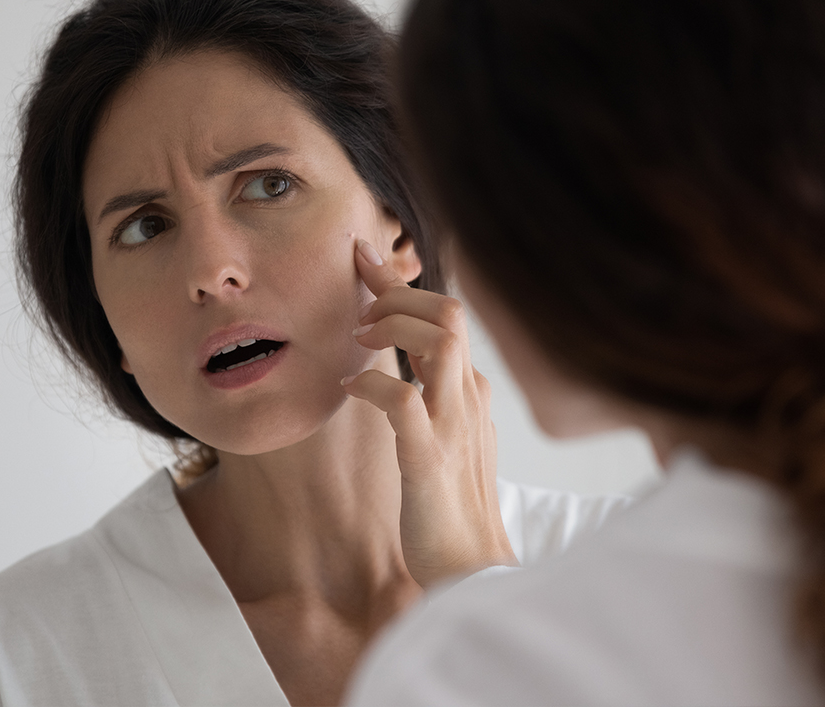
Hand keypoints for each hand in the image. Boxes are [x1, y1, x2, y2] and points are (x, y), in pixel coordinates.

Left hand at [342, 239, 517, 587]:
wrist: (473, 568)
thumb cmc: (453, 504)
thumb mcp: (451, 436)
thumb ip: (439, 395)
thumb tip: (411, 364)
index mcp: (474, 390)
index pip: (446, 314)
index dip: (400, 281)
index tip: (363, 257)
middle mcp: (471, 398)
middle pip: (450, 311)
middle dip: (398, 295)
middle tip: (360, 315)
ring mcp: (455, 426)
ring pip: (441, 339)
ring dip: (392, 327)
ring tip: (360, 342)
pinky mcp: (430, 459)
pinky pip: (403, 401)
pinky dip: (372, 384)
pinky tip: (350, 388)